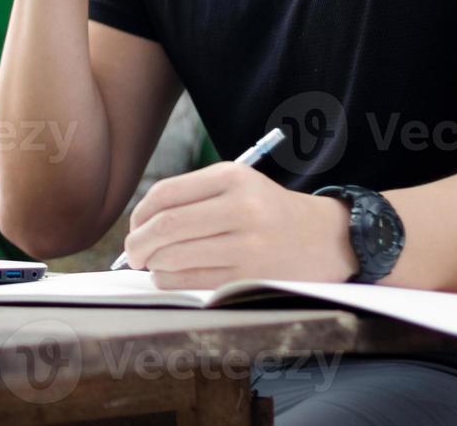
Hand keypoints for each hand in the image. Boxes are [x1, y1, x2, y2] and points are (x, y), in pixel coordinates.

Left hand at [120, 162, 359, 288]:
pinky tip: (168, 275)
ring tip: (151, 263)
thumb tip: (139, 223)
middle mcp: (241, 208)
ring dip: (152, 263)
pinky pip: (192, 280)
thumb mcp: (236, 184)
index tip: (135, 226)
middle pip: (167, 227)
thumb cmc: (266, 210)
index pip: (165, 195)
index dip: (139, 214)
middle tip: (131, 253)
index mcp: (232, 177)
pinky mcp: (250, 276)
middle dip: (137, 243)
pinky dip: (168, 279)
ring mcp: (247, 245)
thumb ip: (190, 195)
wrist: (325, 238)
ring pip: (175, 256)